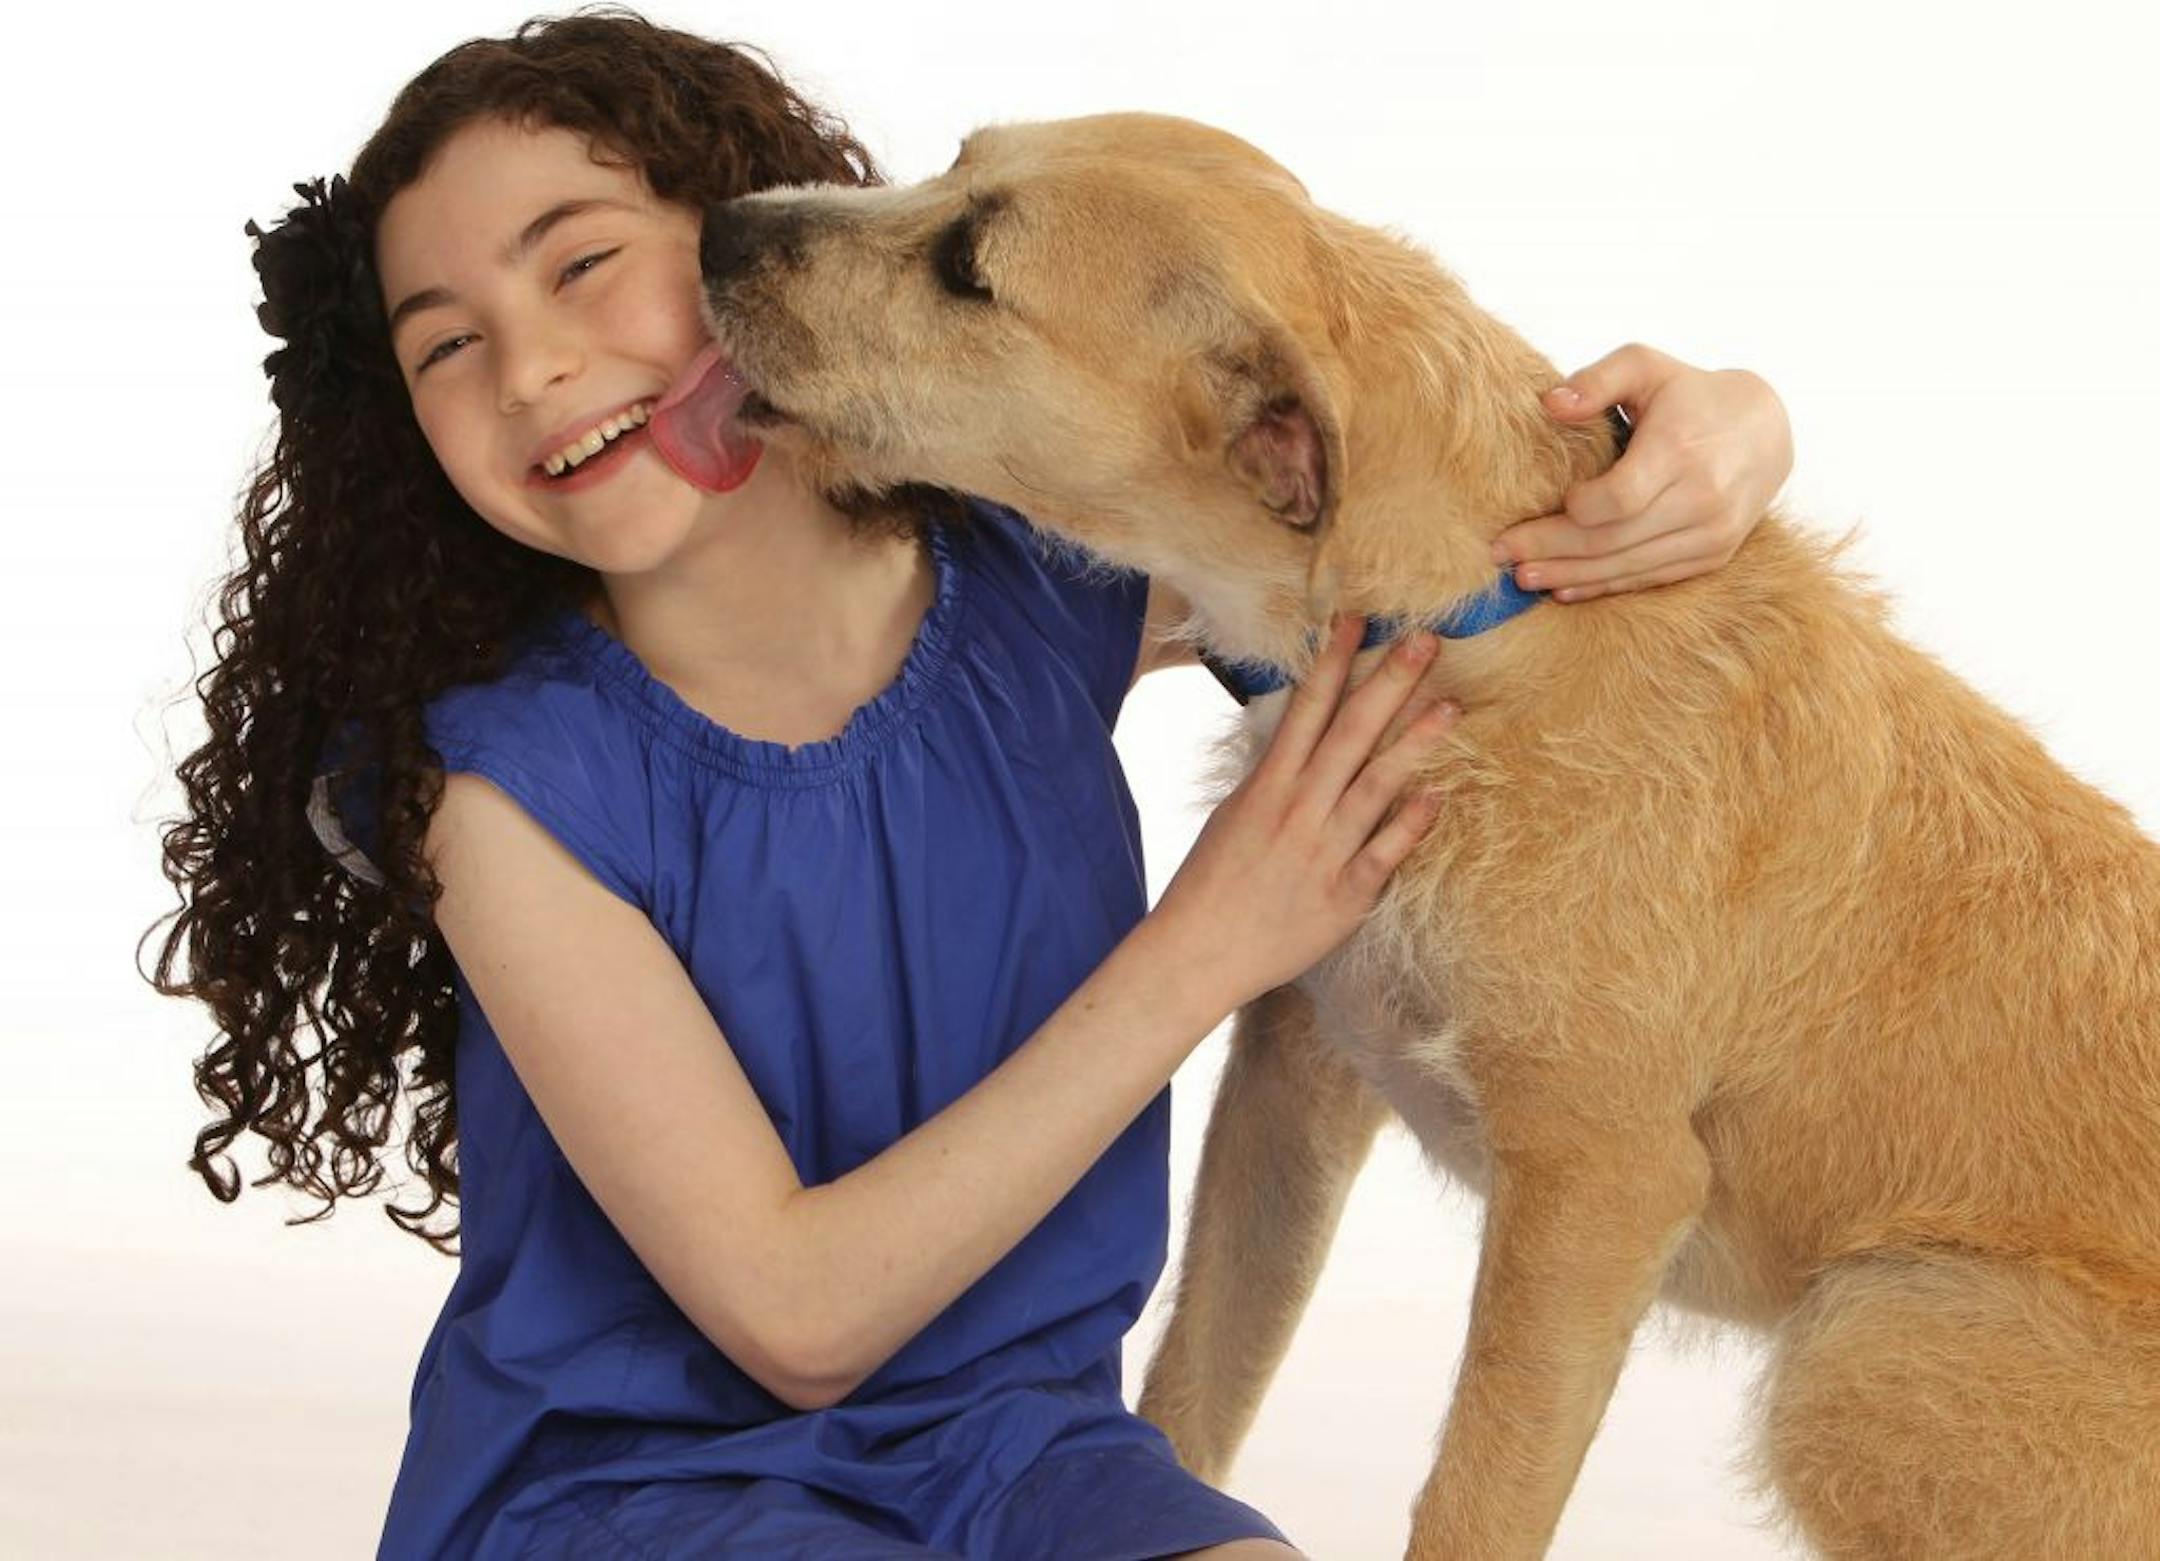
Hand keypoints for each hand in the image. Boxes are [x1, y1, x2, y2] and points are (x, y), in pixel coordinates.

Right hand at [1151, 616, 1457, 1011]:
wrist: (1198, 953)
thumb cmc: (1211, 884)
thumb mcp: (1233, 815)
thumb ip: (1274, 778)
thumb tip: (1301, 740)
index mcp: (1267, 787)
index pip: (1307, 708)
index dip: (1335, 661)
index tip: (1359, 620)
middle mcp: (1298, 811)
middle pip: (1350, 734)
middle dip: (1388, 682)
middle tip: (1425, 639)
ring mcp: (1324, 852)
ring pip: (1376, 786)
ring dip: (1415, 743)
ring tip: (1450, 705)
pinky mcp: (1345, 896)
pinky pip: (1385, 853)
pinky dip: (1411, 824)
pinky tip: (1438, 795)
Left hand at [1492, 343, 1792, 601]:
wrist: (1765, 430)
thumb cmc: (1690, 394)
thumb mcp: (1647, 367)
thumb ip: (1598, 379)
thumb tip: (1550, 404)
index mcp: (1681, 451)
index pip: (1619, 499)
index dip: (1576, 509)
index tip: (1550, 501)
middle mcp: (1702, 498)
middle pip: (1613, 539)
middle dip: (1552, 549)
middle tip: (1502, 553)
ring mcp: (1711, 533)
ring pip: (1627, 567)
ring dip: (1570, 576)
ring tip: (1523, 577)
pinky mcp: (1713, 555)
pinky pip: (1650, 578)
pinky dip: (1604, 586)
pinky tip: (1565, 588)